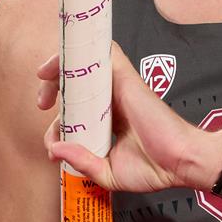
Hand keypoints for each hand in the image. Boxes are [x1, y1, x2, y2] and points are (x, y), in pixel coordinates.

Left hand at [37, 42, 221, 193]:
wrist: (180, 163)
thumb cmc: (154, 169)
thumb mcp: (108, 173)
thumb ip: (81, 162)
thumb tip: (54, 149)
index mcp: (108, 121)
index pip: (75, 111)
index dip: (56, 120)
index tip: (52, 140)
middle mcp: (111, 100)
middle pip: (75, 83)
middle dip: (52, 87)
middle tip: (42, 102)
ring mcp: (118, 87)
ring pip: (85, 64)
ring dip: (60, 66)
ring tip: (45, 80)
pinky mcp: (125, 77)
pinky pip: (104, 52)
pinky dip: (84, 49)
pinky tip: (63, 60)